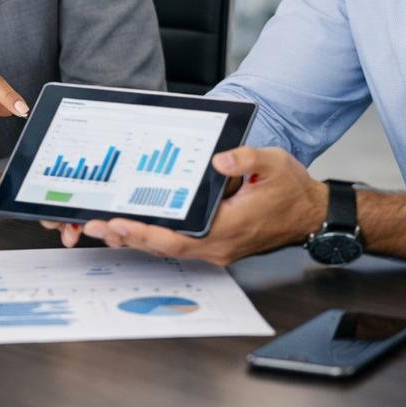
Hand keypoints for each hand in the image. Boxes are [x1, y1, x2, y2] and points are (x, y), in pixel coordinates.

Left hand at [42, 147, 325, 265]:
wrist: (311, 213)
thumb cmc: (292, 190)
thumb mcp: (273, 163)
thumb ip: (245, 157)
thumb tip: (218, 158)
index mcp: (228, 229)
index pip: (177, 238)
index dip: (146, 233)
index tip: (119, 223)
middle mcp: (218, 245)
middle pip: (164, 247)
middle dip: (127, 236)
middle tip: (93, 224)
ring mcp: (217, 248)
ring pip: (168, 248)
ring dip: (136, 239)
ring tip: (102, 227)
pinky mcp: (216, 243)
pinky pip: (178, 245)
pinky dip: (153, 237)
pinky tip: (133, 227)